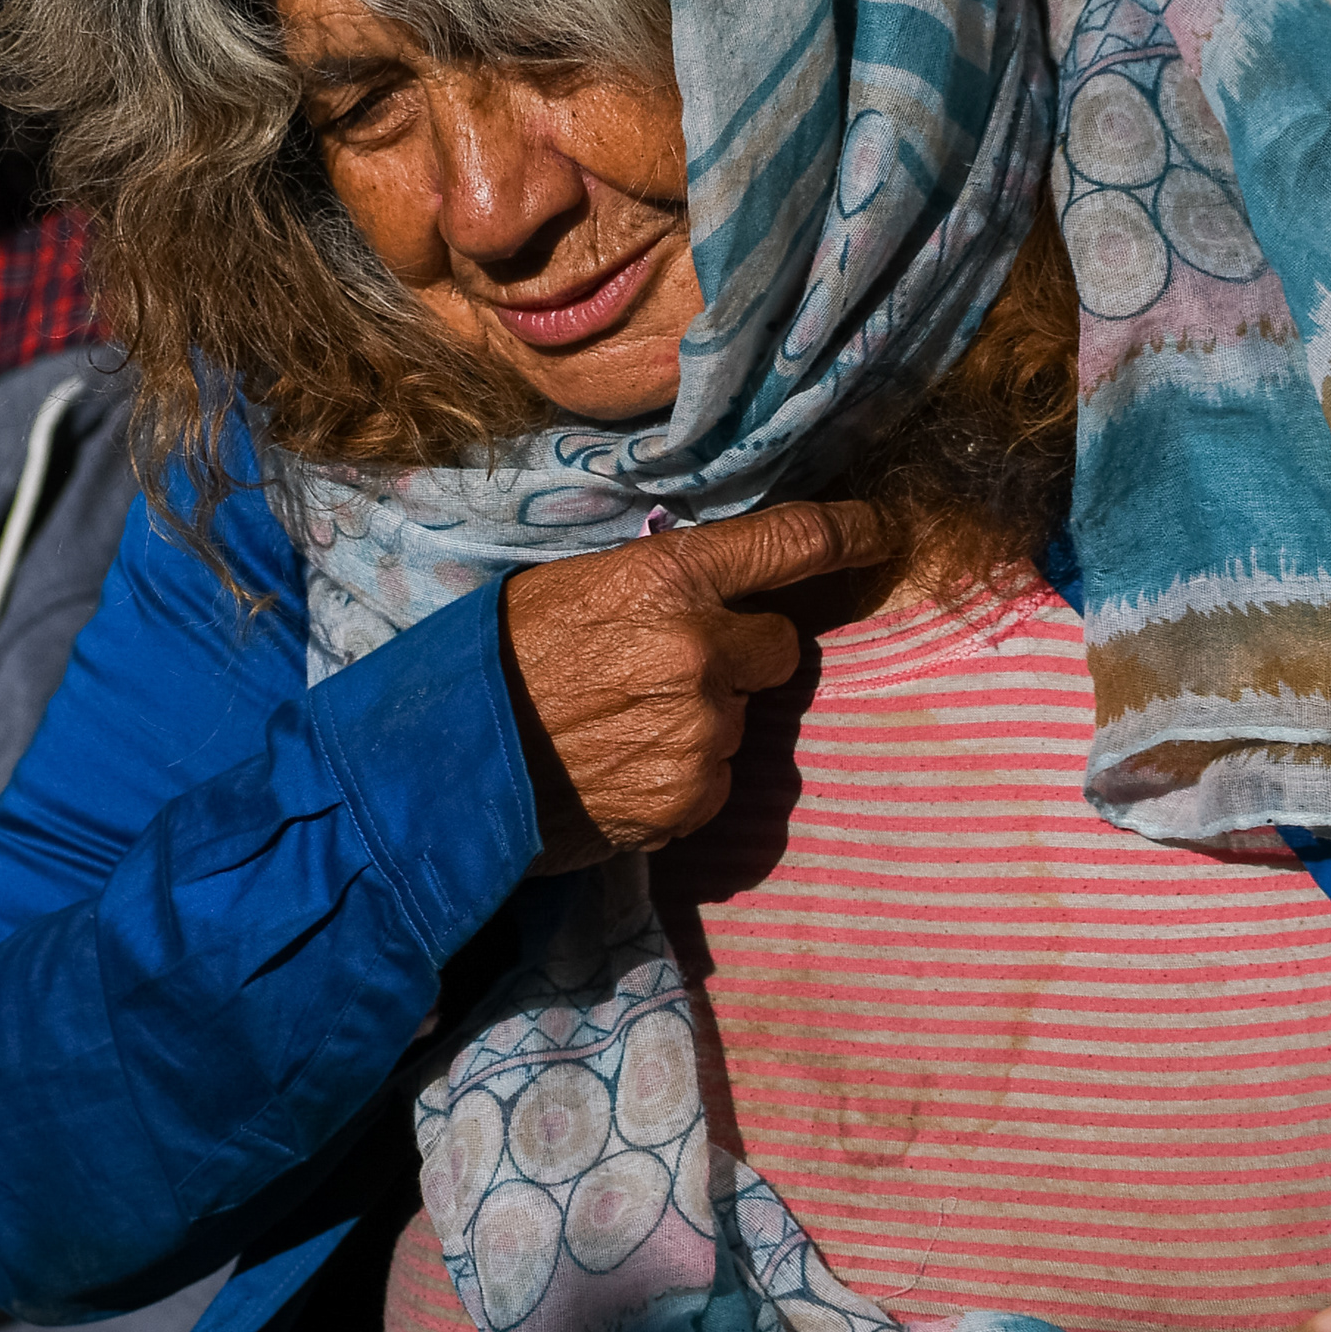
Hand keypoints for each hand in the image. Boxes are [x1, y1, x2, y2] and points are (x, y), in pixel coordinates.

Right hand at [499, 501, 889, 867]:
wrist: (446, 760)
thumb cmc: (500, 658)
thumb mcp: (575, 585)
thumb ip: (662, 583)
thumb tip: (731, 588)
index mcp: (669, 577)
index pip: (793, 541)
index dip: (850, 533)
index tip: (884, 531)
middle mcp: (700, 650)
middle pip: (779, 647)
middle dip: (741, 656)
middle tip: (667, 669)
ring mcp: (701, 731)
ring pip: (742, 720)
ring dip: (703, 721)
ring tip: (622, 727)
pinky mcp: (689, 799)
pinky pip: (715, 781)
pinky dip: (680, 777)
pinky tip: (620, 768)